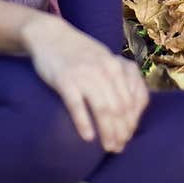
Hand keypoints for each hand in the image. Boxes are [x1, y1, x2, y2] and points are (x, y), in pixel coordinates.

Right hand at [20, 12, 148, 153]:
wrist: (50, 35)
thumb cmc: (80, 51)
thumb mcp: (105, 58)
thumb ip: (120, 78)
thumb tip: (132, 109)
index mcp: (117, 66)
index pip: (133, 100)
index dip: (133, 122)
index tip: (128, 137)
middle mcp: (104, 70)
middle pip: (120, 108)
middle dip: (122, 131)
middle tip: (118, 147)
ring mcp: (84, 74)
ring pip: (103, 109)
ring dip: (108, 132)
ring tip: (109, 147)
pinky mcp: (64, 80)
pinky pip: (77, 105)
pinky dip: (83, 122)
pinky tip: (87, 137)